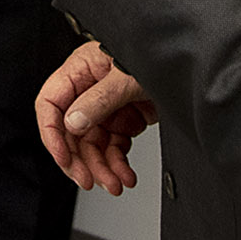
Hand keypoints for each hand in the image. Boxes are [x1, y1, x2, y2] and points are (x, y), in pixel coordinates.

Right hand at [36, 40, 157, 195]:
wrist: (190, 67)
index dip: (51, 133)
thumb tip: (73, 123)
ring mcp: (106, 108)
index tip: (62, 157)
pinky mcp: (124, 121)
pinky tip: (125, 176)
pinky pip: (113, 149)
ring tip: (115, 184)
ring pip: (92, 146)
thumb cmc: (158, 55)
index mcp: (80, 70)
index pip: (50, 104)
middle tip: (88, 180)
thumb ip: (99, 99)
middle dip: (79, 160)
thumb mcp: (127, 76)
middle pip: (70, 132)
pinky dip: (118, 166)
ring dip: (101, 169)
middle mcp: (88, 90)